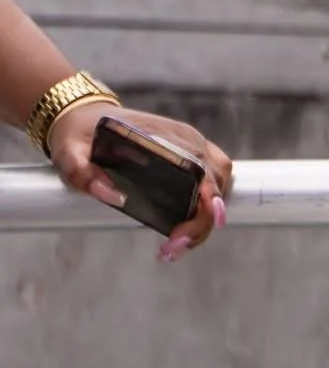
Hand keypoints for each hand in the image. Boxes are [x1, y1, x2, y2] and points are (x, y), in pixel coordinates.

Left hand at [47, 101, 232, 261]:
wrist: (87, 119)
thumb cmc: (81, 137)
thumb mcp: (70, 154)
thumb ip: (84, 173)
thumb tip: (115, 197)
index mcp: (165, 137)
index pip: (202, 169)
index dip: (210, 199)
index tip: (202, 224)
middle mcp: (187, 141)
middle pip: (217, 184)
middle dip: (201, 223)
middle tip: (172, 248)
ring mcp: (192, 148)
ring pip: (220, 186)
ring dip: (203, 219)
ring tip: (174, 245)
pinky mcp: (189, 158)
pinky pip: (211, 184)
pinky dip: (201, 211)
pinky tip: (180, 229)